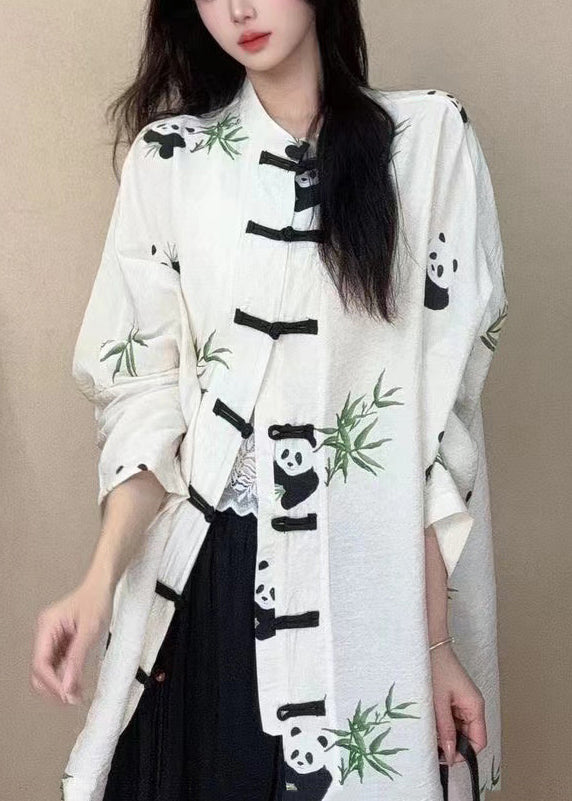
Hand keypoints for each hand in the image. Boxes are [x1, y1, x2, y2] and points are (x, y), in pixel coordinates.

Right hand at [30, 575, 113, 705]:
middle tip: (73, 700)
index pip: (40, 663)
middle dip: (53, 687)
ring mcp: (50, 638)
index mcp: (47, 626)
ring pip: (47, 669)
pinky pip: (57, 663)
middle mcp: (44, 633)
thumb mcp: (90, 630)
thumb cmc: (97, 601)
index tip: (67, 696)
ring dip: (59, 684)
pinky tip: (77, 684)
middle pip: (39, 669)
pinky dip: (65, 676)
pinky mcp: (59, 641)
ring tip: (78, 695)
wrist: (102, 586)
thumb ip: (77, 659)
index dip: (52, 683)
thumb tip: (67, 687)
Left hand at [430, 641, 486, 766]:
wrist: (428, 643)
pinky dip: (442, 722)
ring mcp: (463, 700)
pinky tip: (429, 720)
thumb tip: (450, 755)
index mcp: (475, 706)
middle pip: (468, 736)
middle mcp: (473, 705)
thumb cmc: (435, 668)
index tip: (444, 758)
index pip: (478, 741)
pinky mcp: (454, 696)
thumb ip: (445, 729)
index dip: (463, 753)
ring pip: (458, 727)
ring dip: (445, 733)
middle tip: (432, 747)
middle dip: (452, 743)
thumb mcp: (438, 702)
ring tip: (428, 731)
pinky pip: (452, 717)